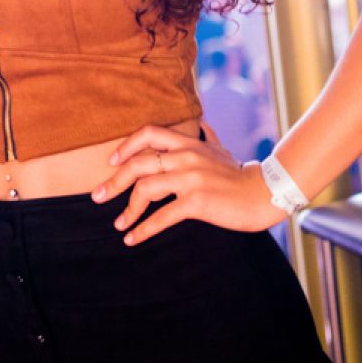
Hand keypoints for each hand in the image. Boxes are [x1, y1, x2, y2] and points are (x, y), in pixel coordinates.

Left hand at [90, 120, 284, 243]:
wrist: (264, 193)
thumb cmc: (240, 174)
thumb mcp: (221, 149)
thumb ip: (207, 135)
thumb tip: (202, 124)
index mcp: (188, 143)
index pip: (148, 133)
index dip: (126, 146)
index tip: (112, 161)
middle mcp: (186, 157)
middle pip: (137, 164)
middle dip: (113, 181)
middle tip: (98, 196)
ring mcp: (191, 179)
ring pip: (145, 189)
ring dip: (126, 209)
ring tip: (118, 224)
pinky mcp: (197, 202)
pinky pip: (162, 216)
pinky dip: (142, 229)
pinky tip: (132, 238)